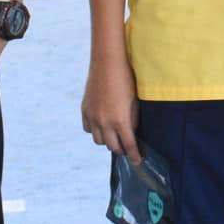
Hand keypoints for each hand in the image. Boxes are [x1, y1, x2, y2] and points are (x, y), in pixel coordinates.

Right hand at [82, 49, 140, 163]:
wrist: (107, 62)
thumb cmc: (126, 79)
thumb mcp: (135, 101)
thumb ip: (133, 119)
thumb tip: (132, 132)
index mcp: (120, 121)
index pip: (128, 145)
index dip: (134, 156)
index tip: (138, 161)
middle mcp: (104, 122)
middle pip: (112, 146)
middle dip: (121, 149)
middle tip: (127, 147)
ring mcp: (92, 117)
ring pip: (99, 141)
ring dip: (107, 141)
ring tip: (114, 136)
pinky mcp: (85, 110)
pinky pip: (89, 129)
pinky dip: (96, 131)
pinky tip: (102, 125)